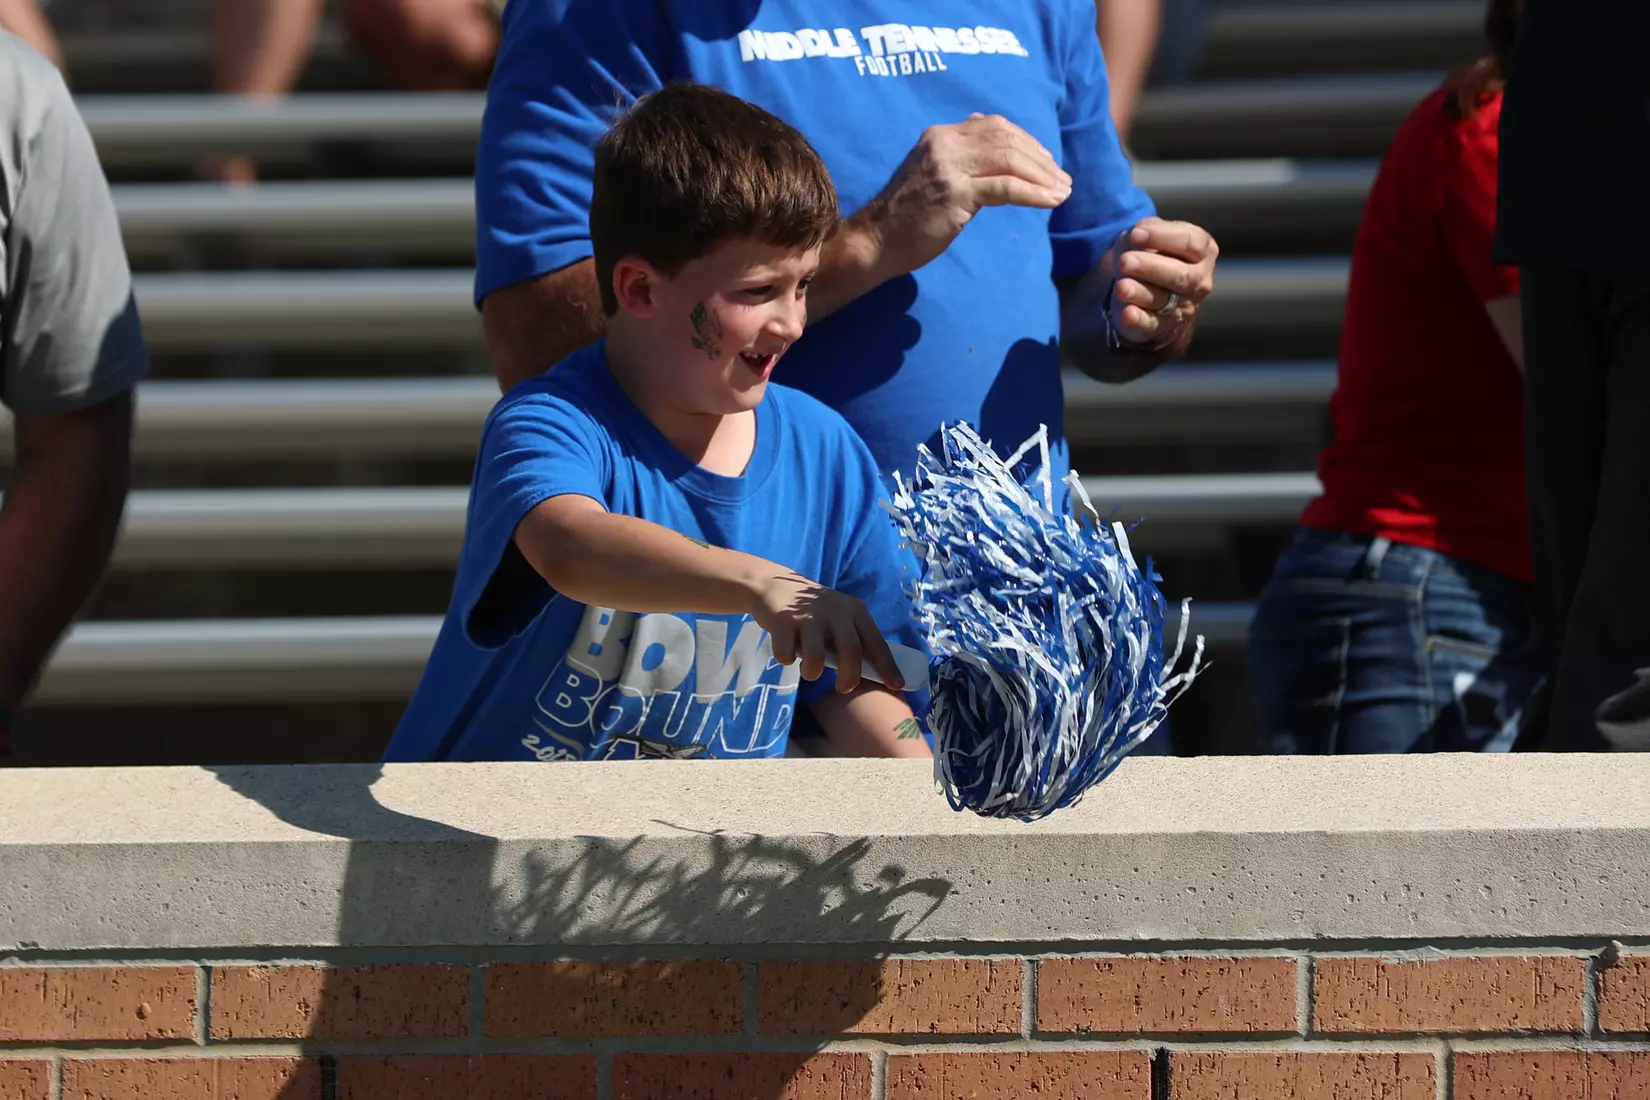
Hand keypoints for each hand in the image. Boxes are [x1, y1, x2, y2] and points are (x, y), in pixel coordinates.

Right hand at [747, 570, 903, 692]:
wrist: (773, 584)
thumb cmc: (813, 612)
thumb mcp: (839, 617)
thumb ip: (852, 638)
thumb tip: (873, 673)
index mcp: (854, 610)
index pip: (875, 642)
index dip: (887, 666)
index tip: (896, 686)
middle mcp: (835, 610)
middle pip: (850, 651)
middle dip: (849, 678)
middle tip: (843, 688)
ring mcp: (808, 615)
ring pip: (816, 657)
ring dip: (812, 672)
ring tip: (809, 671)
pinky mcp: (782, 620)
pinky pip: (786, 654)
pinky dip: (786, 659)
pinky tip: (786, 652)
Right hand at [856, 114, 1071, 279]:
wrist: (876, 240)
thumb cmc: (906, 215)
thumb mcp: (932, 174)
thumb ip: (961, 159)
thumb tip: (997, 150)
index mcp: (940, 135)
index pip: (994, 126)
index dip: (1027, 141)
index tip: (1046, 161)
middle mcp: (944, 143)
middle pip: (1007, 139)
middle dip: (1041, 159)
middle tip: (1063, 178)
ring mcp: (949, 167)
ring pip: (1010, 160)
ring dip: (1043, 176)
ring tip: (1063, 191)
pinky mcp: (956, 194)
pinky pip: (1006, 188)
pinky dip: (1034, 193)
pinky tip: (1051, 201)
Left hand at [1107, 217, 1217, 346]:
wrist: (1147, 291)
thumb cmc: (1152, 254)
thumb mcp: (1150, 236)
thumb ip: (1147, 231)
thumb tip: (1140, 231)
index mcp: (1202, 252)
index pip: (1191, 242)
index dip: (1164, 236)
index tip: (1136, 233)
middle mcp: (1198, 280)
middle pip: (1180, 275)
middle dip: (1151, 267)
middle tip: (1125, 261)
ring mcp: (1183, 306)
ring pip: (1163, 300)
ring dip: (1140, 292)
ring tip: (1122, 287)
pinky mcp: (1161, 326)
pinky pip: (1151, 324)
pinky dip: (1138, 320)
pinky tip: (1127, 313)